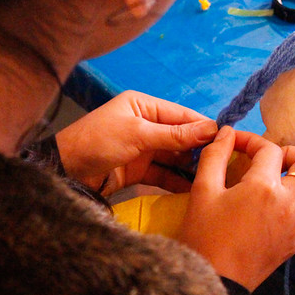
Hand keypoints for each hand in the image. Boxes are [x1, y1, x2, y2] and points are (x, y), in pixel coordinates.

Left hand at [55, 91, 216, 194]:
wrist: (65, 172)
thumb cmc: (98, 142)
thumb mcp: (138, 135)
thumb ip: (174, 135)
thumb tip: (210, 129)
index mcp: (143, 106)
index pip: (181, 115)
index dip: (204, 127)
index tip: (229, 140)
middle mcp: (145, 124)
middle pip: (180, 136)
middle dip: (200, 149)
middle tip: (226, 163)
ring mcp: (142, 148)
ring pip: (174, 156)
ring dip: (190, 166)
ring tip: (214, 177)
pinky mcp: (137, 170)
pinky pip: (163, 173)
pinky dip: (177, 180)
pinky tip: (194, 188)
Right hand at [176, 126, 294, 291]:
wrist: (214, 278)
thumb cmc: (204, 235)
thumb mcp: (202, 191)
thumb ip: (214, 156)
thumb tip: (227, 133)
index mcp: (263, 187)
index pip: (268, 149)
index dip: (251, 140)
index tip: (235, 143)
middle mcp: (289, 203)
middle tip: (274, 160)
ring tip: (291, 181)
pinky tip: (292, 206)